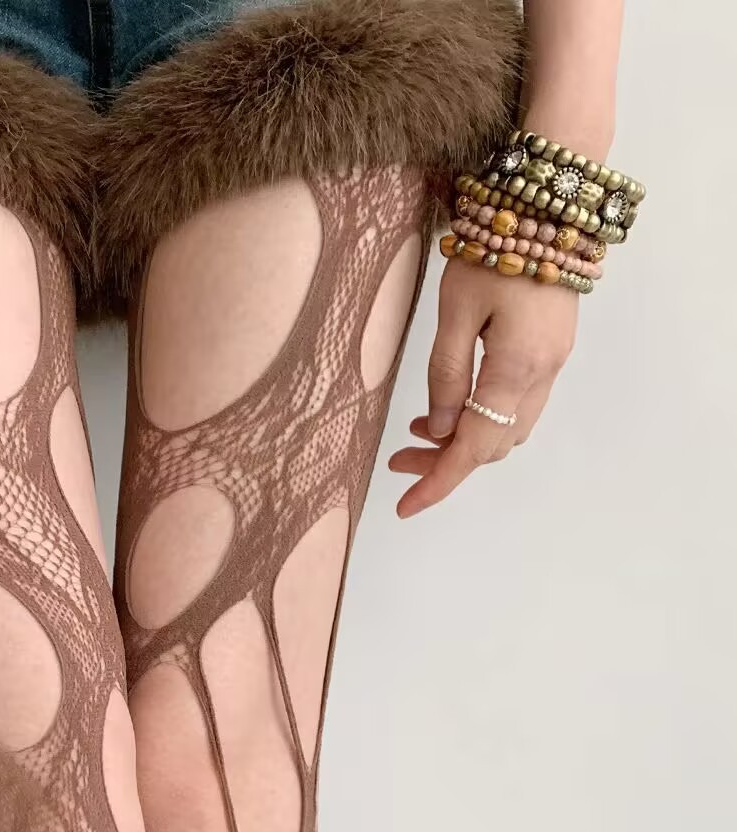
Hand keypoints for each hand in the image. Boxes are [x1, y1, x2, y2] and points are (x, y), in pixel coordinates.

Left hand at [388, 256, 577, 517]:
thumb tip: (436, 430)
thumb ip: (445, 375)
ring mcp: (552, 364)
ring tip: (412, 436)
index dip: (439, 480)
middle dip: (445, 463)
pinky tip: (446, 410)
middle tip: (396, 461)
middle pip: (492, 446)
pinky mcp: (550, 352)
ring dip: (463, 442)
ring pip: (507, 430)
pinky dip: (481, 419)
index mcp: (518, 367)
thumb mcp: (455, 312)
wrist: (547, 208)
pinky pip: (516, 405)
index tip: (407, 506)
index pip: (475, 446)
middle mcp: (543, 374)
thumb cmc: (495, 248)